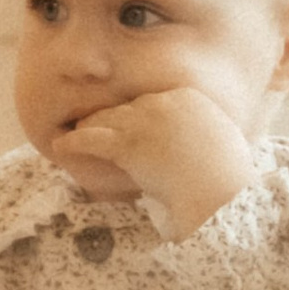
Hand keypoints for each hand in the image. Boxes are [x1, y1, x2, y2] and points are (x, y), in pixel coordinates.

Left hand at [55, 88, 254, 237]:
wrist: (221, 191)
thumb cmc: (227, 180)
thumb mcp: (223, 146)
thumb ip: (204, 138)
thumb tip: (200, 149)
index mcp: (188, 98)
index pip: (153, 102)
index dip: (138, 116)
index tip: (130, 124)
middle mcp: (163, 102)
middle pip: (127, 108)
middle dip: (111, 119)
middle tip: (95, 127)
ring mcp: (143, 121)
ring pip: (107, 120)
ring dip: (89, 128)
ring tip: (74, 134)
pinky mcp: (127, 143)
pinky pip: (93, 139)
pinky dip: (75, 143)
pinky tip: (61, 146)